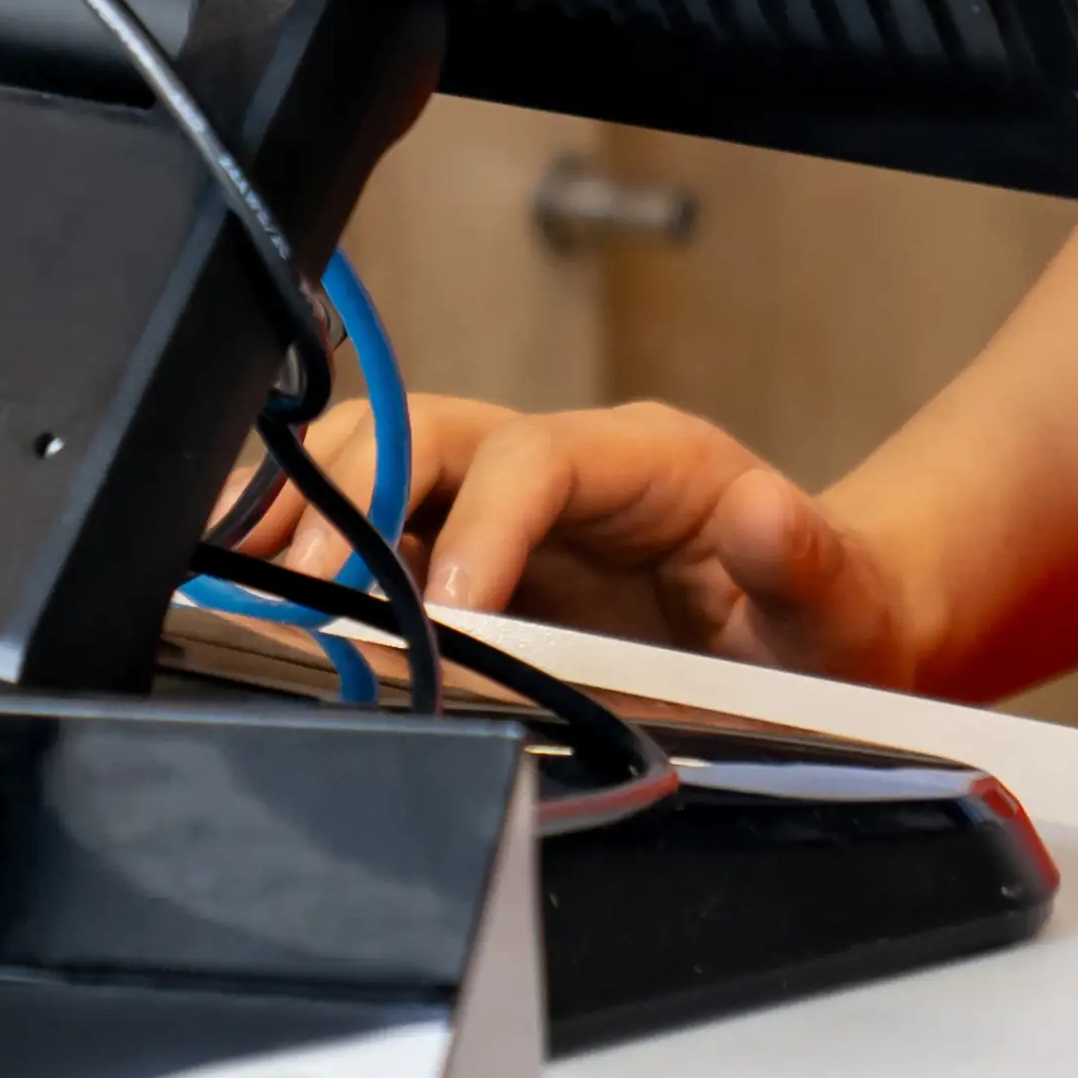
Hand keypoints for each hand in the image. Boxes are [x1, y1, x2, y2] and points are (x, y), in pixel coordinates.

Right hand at [298, 391, 915, 683]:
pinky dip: (314, 560)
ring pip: (383, 470)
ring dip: (306, 511)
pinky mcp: (478, 560)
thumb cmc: (831, 619)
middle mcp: (564, 467)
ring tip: (232, 575)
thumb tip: (760, 513)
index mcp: (647, 461)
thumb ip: (806, 560)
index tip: (447, 608)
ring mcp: (512, 510)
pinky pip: (381, 539)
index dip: (477, 521)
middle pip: (428, 435)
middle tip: (283, 578)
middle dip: (347, 490)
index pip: (533, 458)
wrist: (827, 641)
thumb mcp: (845, 603)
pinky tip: (256, 599)